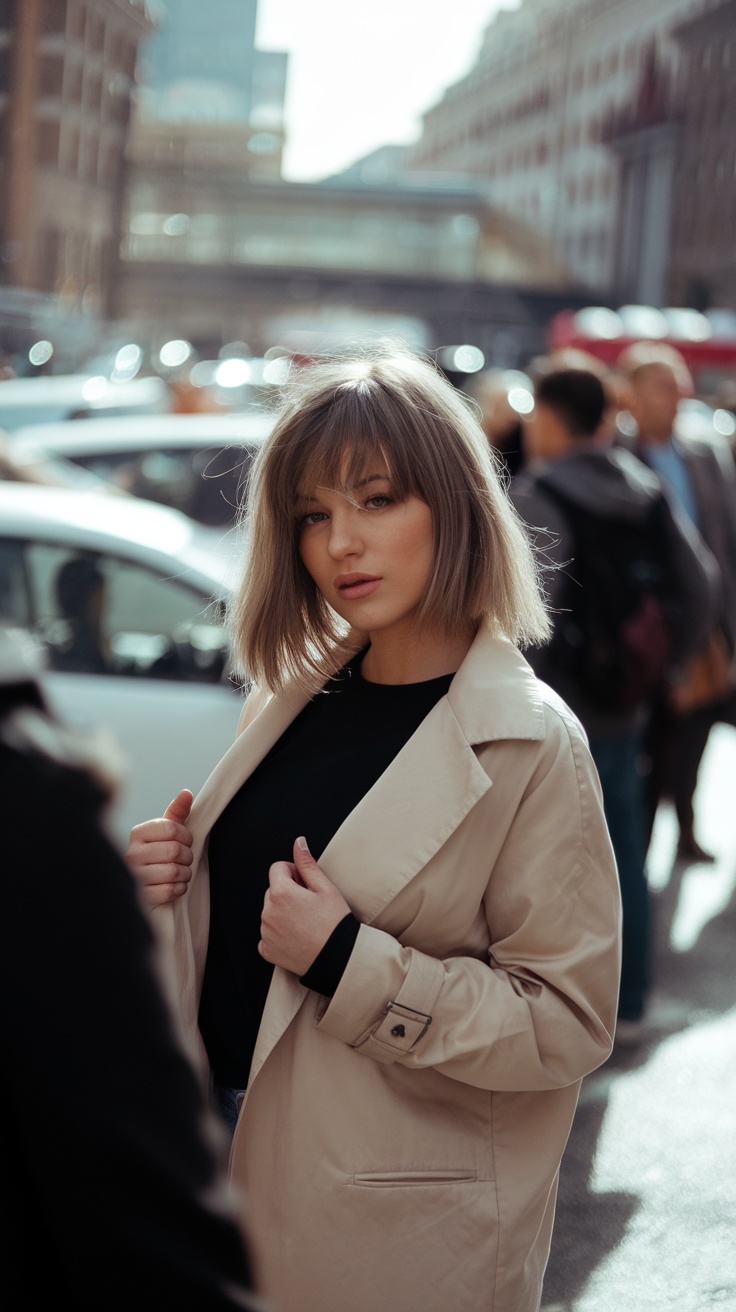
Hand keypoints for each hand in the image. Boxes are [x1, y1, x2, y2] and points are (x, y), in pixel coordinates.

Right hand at [126, 789, 193, 907]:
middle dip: (187, 857)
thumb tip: (186, 792)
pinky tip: (172, 887)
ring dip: (185, 874)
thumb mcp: (168, 832)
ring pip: (174, 872)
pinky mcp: (141, 897)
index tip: (185, 842)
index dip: (187, 836)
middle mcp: (131, 854)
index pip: (172, 828)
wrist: (147, 888)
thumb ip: (177, 812)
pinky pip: (170, 891)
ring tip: (179, 874)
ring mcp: (134, 876)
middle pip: (174, 850)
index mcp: (138, 833)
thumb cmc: (160, 856)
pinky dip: (178, 889)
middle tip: (183, 860)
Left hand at [259, 838, 351, 975]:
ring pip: (270, 912)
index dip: (294, 873)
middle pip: (273, 891)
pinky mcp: (266, 950)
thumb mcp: (326, 888)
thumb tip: (298, 843)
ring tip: (306, 923)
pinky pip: (268, 934)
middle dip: (288, 893)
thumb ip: (307, 864)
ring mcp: (265, 933)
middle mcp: (268, 912)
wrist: (338, 959)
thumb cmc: (335, 923)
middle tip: (310, 905)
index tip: (307, 884)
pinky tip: (298, 937)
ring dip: (283, 913)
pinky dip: (279, 934)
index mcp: (281, 893)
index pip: (277, 869)